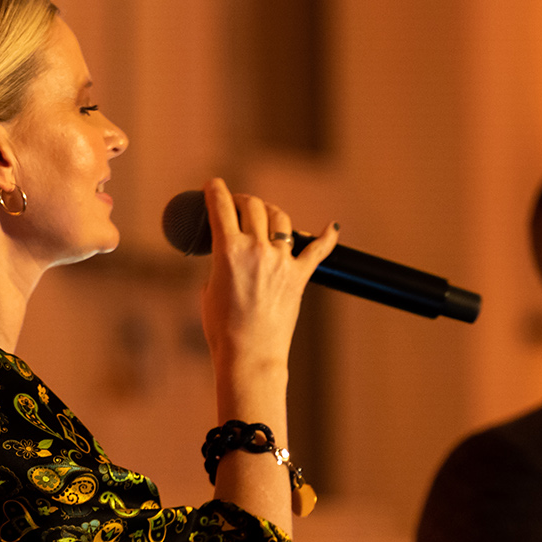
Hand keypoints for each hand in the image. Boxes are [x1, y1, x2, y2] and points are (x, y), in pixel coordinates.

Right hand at [200, 177, 339, 379]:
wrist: (250, 357)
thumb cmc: (223, 329)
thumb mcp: (208, 289)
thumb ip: (220, 264)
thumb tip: (232, 256)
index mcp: (228, 251)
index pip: (221, 206)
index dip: (214, 190)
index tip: (212, 185)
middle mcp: (257, 249)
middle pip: (253, 206)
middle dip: (242, 199)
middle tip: (236, 204)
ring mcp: (282, 262)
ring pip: (281, 219)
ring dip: (270, 211)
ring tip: (265, 215)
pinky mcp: (299, 278)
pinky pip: (318, 250)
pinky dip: (327, 237)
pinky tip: (332, 227)